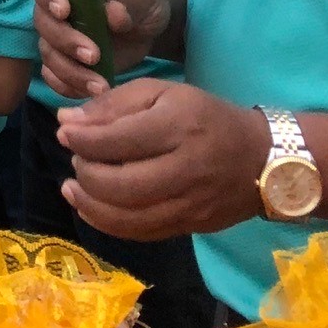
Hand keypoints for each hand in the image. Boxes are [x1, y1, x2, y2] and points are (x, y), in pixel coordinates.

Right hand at [32, 0, 171, 97]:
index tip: (64, 11)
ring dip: (69, 72)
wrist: (148, 20)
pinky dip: (67, 87)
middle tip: (93, 56)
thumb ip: (127, 1)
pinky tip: (89, 92)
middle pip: (43, 25)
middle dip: (65, 42)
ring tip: (99, 85)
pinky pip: (55, 77)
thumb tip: (113, 13)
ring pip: (48, 55)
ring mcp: (59, 37)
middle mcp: (54, 9)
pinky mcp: (68, 62)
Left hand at [56, 80, 268, 239]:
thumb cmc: (205, 117)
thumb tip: (66, 122)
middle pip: (119, 184)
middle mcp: (185, 169)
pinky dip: (107, 225)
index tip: (65, 132)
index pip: (118, 140)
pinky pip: (141, 233)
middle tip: (77, 159)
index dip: (81, 139)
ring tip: (73, 186)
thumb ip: (113, 105)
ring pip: (128, 216)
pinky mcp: (191, 226)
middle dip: (85, 172)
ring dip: (89, 204)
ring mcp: (190, 204)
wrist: (262, 158)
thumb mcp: (163, 93)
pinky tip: (90, 208)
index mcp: (178, 127)